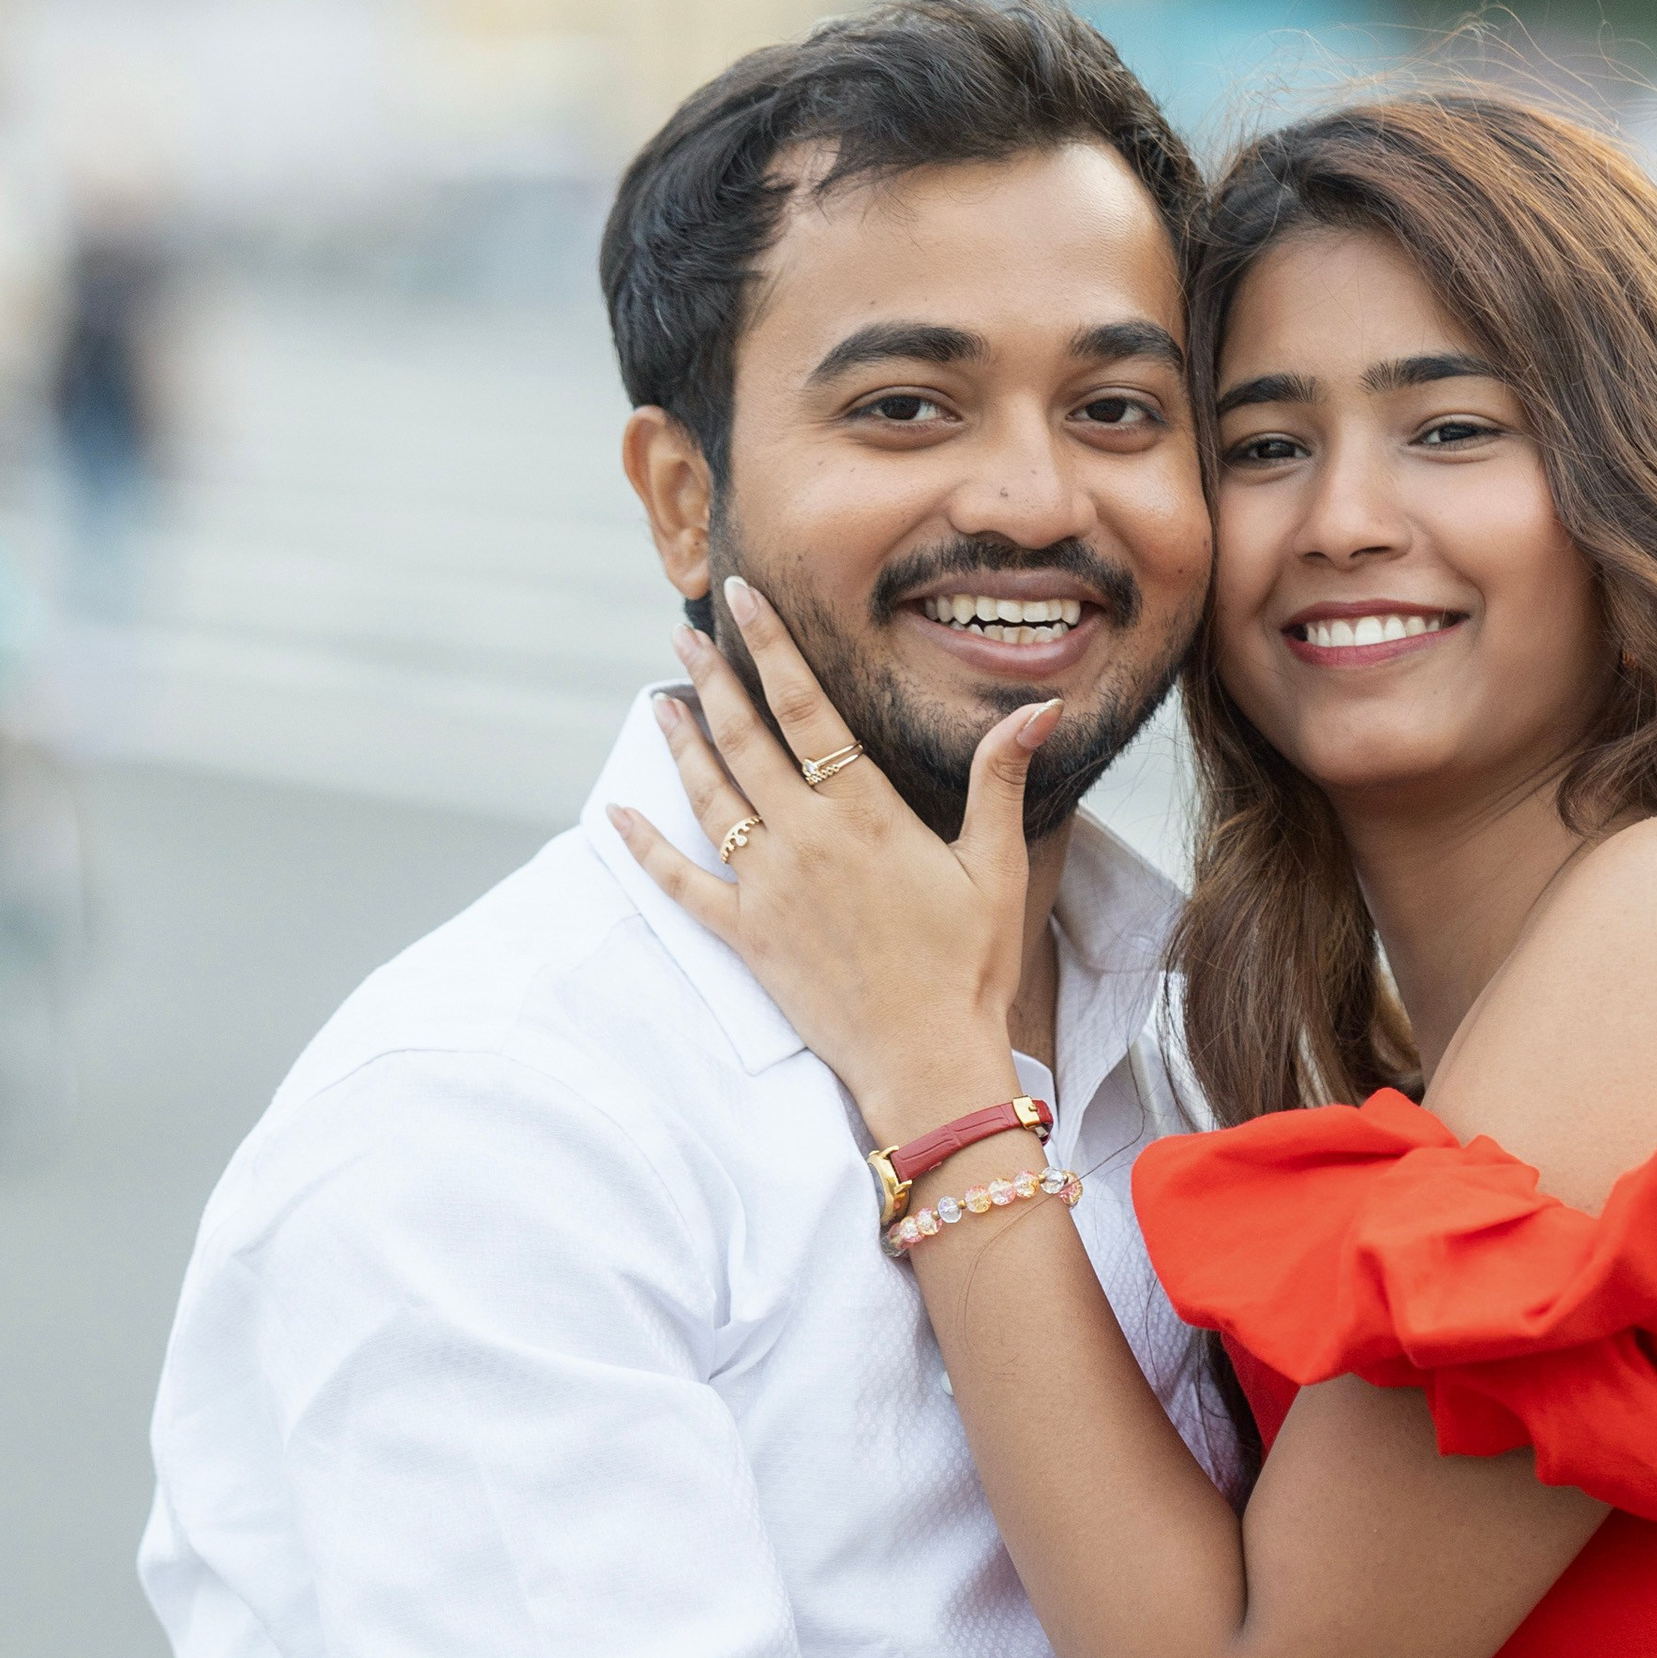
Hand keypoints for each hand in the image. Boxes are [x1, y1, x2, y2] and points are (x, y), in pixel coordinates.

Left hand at [609, 589, 1051, 1134]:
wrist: (925, 1059)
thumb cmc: (969, 967)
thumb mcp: (996, 867)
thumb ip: (999, 780)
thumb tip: (1038, 710)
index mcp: (865, 813)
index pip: (807, 708)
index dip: (772, 646)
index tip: (741, 597)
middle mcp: (805, 838)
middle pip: (743, 739)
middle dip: (712, 678)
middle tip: (684, 631)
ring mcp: (768, 886)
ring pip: (709, 796)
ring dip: (681, 743)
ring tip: (659, 699)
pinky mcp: (745, 935)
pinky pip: (681, 883)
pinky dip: (645, 847)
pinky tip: (618, 812)